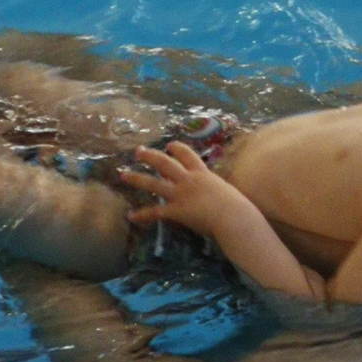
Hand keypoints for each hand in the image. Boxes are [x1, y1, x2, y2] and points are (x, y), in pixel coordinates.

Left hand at [119, 143, 246, 236]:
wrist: (233, 217)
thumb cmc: (237, 207)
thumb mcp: (226, 191)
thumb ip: (218, 191)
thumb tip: (219, 196)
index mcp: (203, 173)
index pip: (188, 155)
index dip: (176, 149)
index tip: (168, 145)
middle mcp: (188, 180)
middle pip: (165, 163)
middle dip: (150, 156)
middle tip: (138, 152)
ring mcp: (180, 194)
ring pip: (154, 183)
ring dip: (137, 179)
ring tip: (124, 175)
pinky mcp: (176, 210)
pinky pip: (155, 212)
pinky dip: (142, 214)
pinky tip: (131, 216)